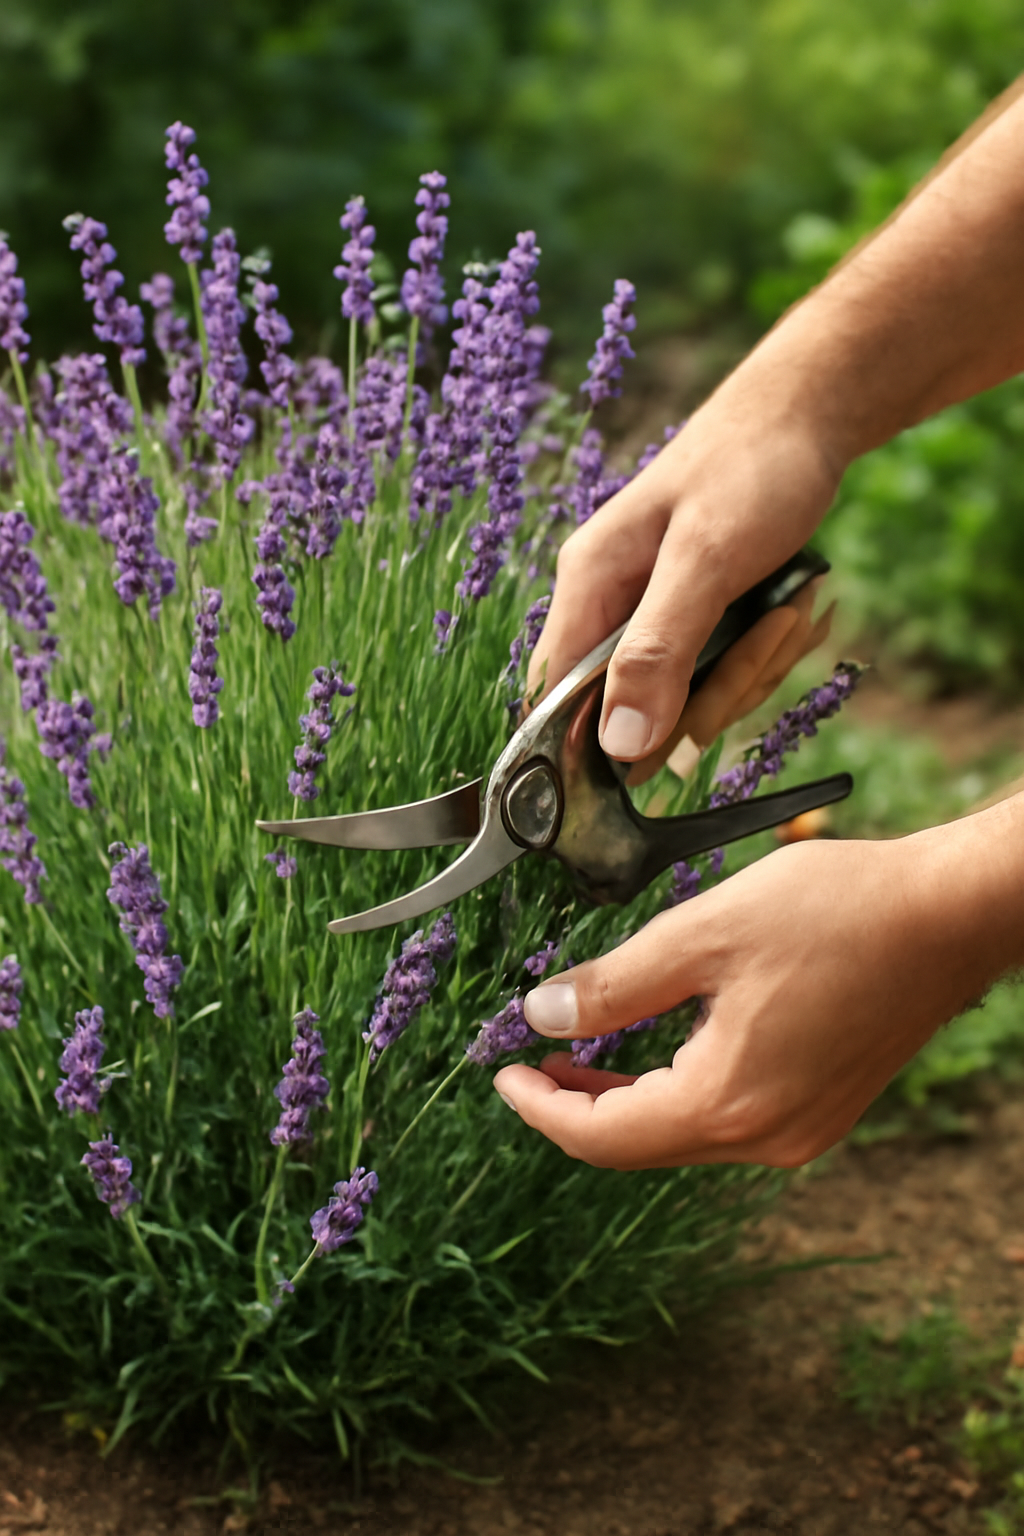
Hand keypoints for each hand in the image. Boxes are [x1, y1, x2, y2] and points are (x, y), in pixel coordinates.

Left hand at [492, 803, 1023, 1168]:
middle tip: (528, 1066)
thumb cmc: (838, 912)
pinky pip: (726, 1116)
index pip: (605, 1137)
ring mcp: (800, 1128)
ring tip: (580, 1053)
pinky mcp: (822, 1106)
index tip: (499, 1076)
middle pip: (641, 1144)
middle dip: (576, 1107)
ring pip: (683, 1131)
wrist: (949, 913)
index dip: (540, 1110)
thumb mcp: (704, 933)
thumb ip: (615, 983)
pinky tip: (658, 1046)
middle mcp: (766, 1136)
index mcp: (729, 1102)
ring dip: (626, 1098)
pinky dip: (677, 1089)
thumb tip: (539, 1015)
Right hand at [527, 406, 843, 767]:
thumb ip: (658, 652)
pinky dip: (767, 652)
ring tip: (787, 607)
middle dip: (713, 692)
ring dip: (752, 668)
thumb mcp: (706, 559)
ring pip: (692, 699)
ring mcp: (657, 616)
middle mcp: (612, 607)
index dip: (589, 743)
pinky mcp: (698, 619)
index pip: (552, 697)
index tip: (654, 757)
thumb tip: (619, 746)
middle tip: (769, 630)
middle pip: (638, 711)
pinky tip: (789, 607)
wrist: (811, 414)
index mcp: (588, 585)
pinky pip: (725, 675)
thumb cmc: (750, 468)